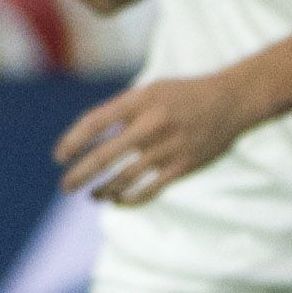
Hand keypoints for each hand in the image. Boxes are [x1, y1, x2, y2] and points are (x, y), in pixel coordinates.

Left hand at [55, 70, 259, 202]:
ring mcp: (167, 147)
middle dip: (78, 175)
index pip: (93, 123)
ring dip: (102, 191)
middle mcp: (151, 124)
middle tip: (65, 187)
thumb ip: (121, 111)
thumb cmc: (183, 95)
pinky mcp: (183, 166)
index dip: (71, 142)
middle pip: (103, 156)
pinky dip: (129, 199)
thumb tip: (85, 136)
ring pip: (123, 179)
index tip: (59, 157)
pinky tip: (118, 201)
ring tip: (93, 196)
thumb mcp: (150, 91)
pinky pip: (148, 190)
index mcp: (138, 101)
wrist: (233, 100)